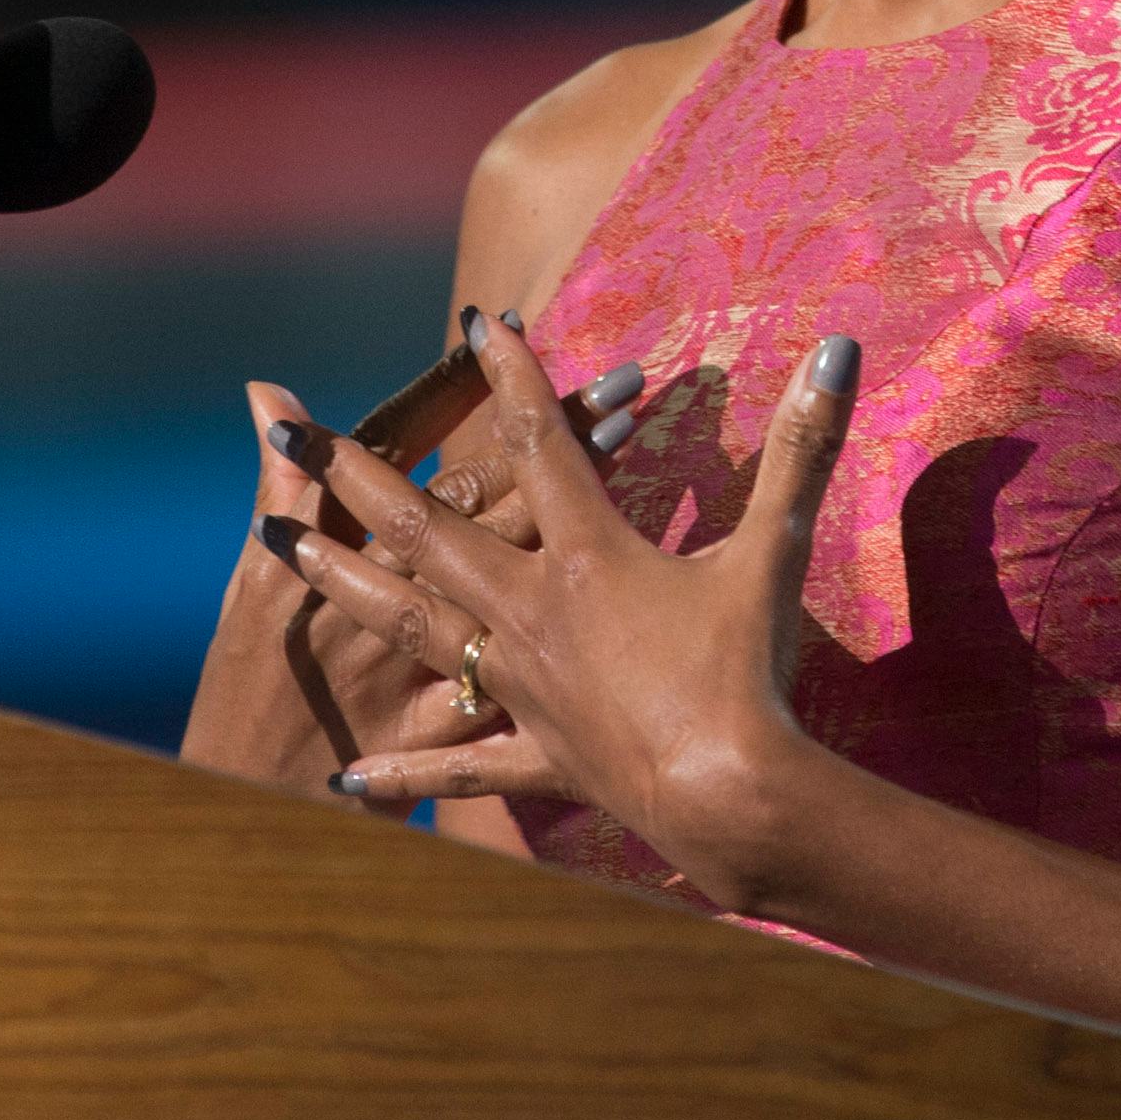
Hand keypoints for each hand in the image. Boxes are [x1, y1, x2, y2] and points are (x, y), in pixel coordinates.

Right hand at [177, 336, 642, 788]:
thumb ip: (279, 487)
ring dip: (590, 521)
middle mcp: (425, 613)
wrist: (255, 818)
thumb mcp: (250, 592)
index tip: (510, 326)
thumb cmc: (248, 693)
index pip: (429, 463)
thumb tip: (270, 396)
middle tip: (623, 378)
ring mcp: (469, 676)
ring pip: (548, 579)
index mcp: (369, 571)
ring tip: (640, 448)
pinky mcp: (507, 748)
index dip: (467, 390)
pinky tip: (661, 602)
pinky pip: (586, 679)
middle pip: (507, 507)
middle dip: (561, 437)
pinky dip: (629, 633)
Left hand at [258, 315, 860, 906]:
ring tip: (282, 555)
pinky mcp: (534, 756)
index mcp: (587, 554)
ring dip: (346, 584)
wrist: (730, 796)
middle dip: (358, 476)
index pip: (541, 442)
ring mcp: (521, 687)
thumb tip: (838, 351)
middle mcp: (532, 611)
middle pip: (430, 528)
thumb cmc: (750, 670)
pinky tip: (345, 777)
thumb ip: (804, 445)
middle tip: (292, 437)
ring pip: (412, 624)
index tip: (477, 323)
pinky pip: (454, 760)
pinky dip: (401, 768)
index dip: (514, 377)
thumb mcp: (778, 549)